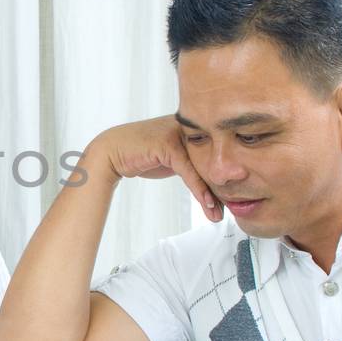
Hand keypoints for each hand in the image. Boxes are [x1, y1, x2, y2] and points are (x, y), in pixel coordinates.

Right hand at [89, 116, 222, 220]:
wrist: (111, 151)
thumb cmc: (140, 154)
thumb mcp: (172, 159)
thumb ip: (191, 162)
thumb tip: (212, 182)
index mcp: (192, 126)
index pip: (215, 154)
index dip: (223, 178)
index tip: (230, 201)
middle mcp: (188, 127)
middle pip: (213, 160)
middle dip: (222, 188)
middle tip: (229, 210)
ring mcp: (178, 133)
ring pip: (202, 166)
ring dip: (212, 193)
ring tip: (217, 214)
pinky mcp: (168, 143)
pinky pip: (189, 170)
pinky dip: (199, 189)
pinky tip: (206, 204)